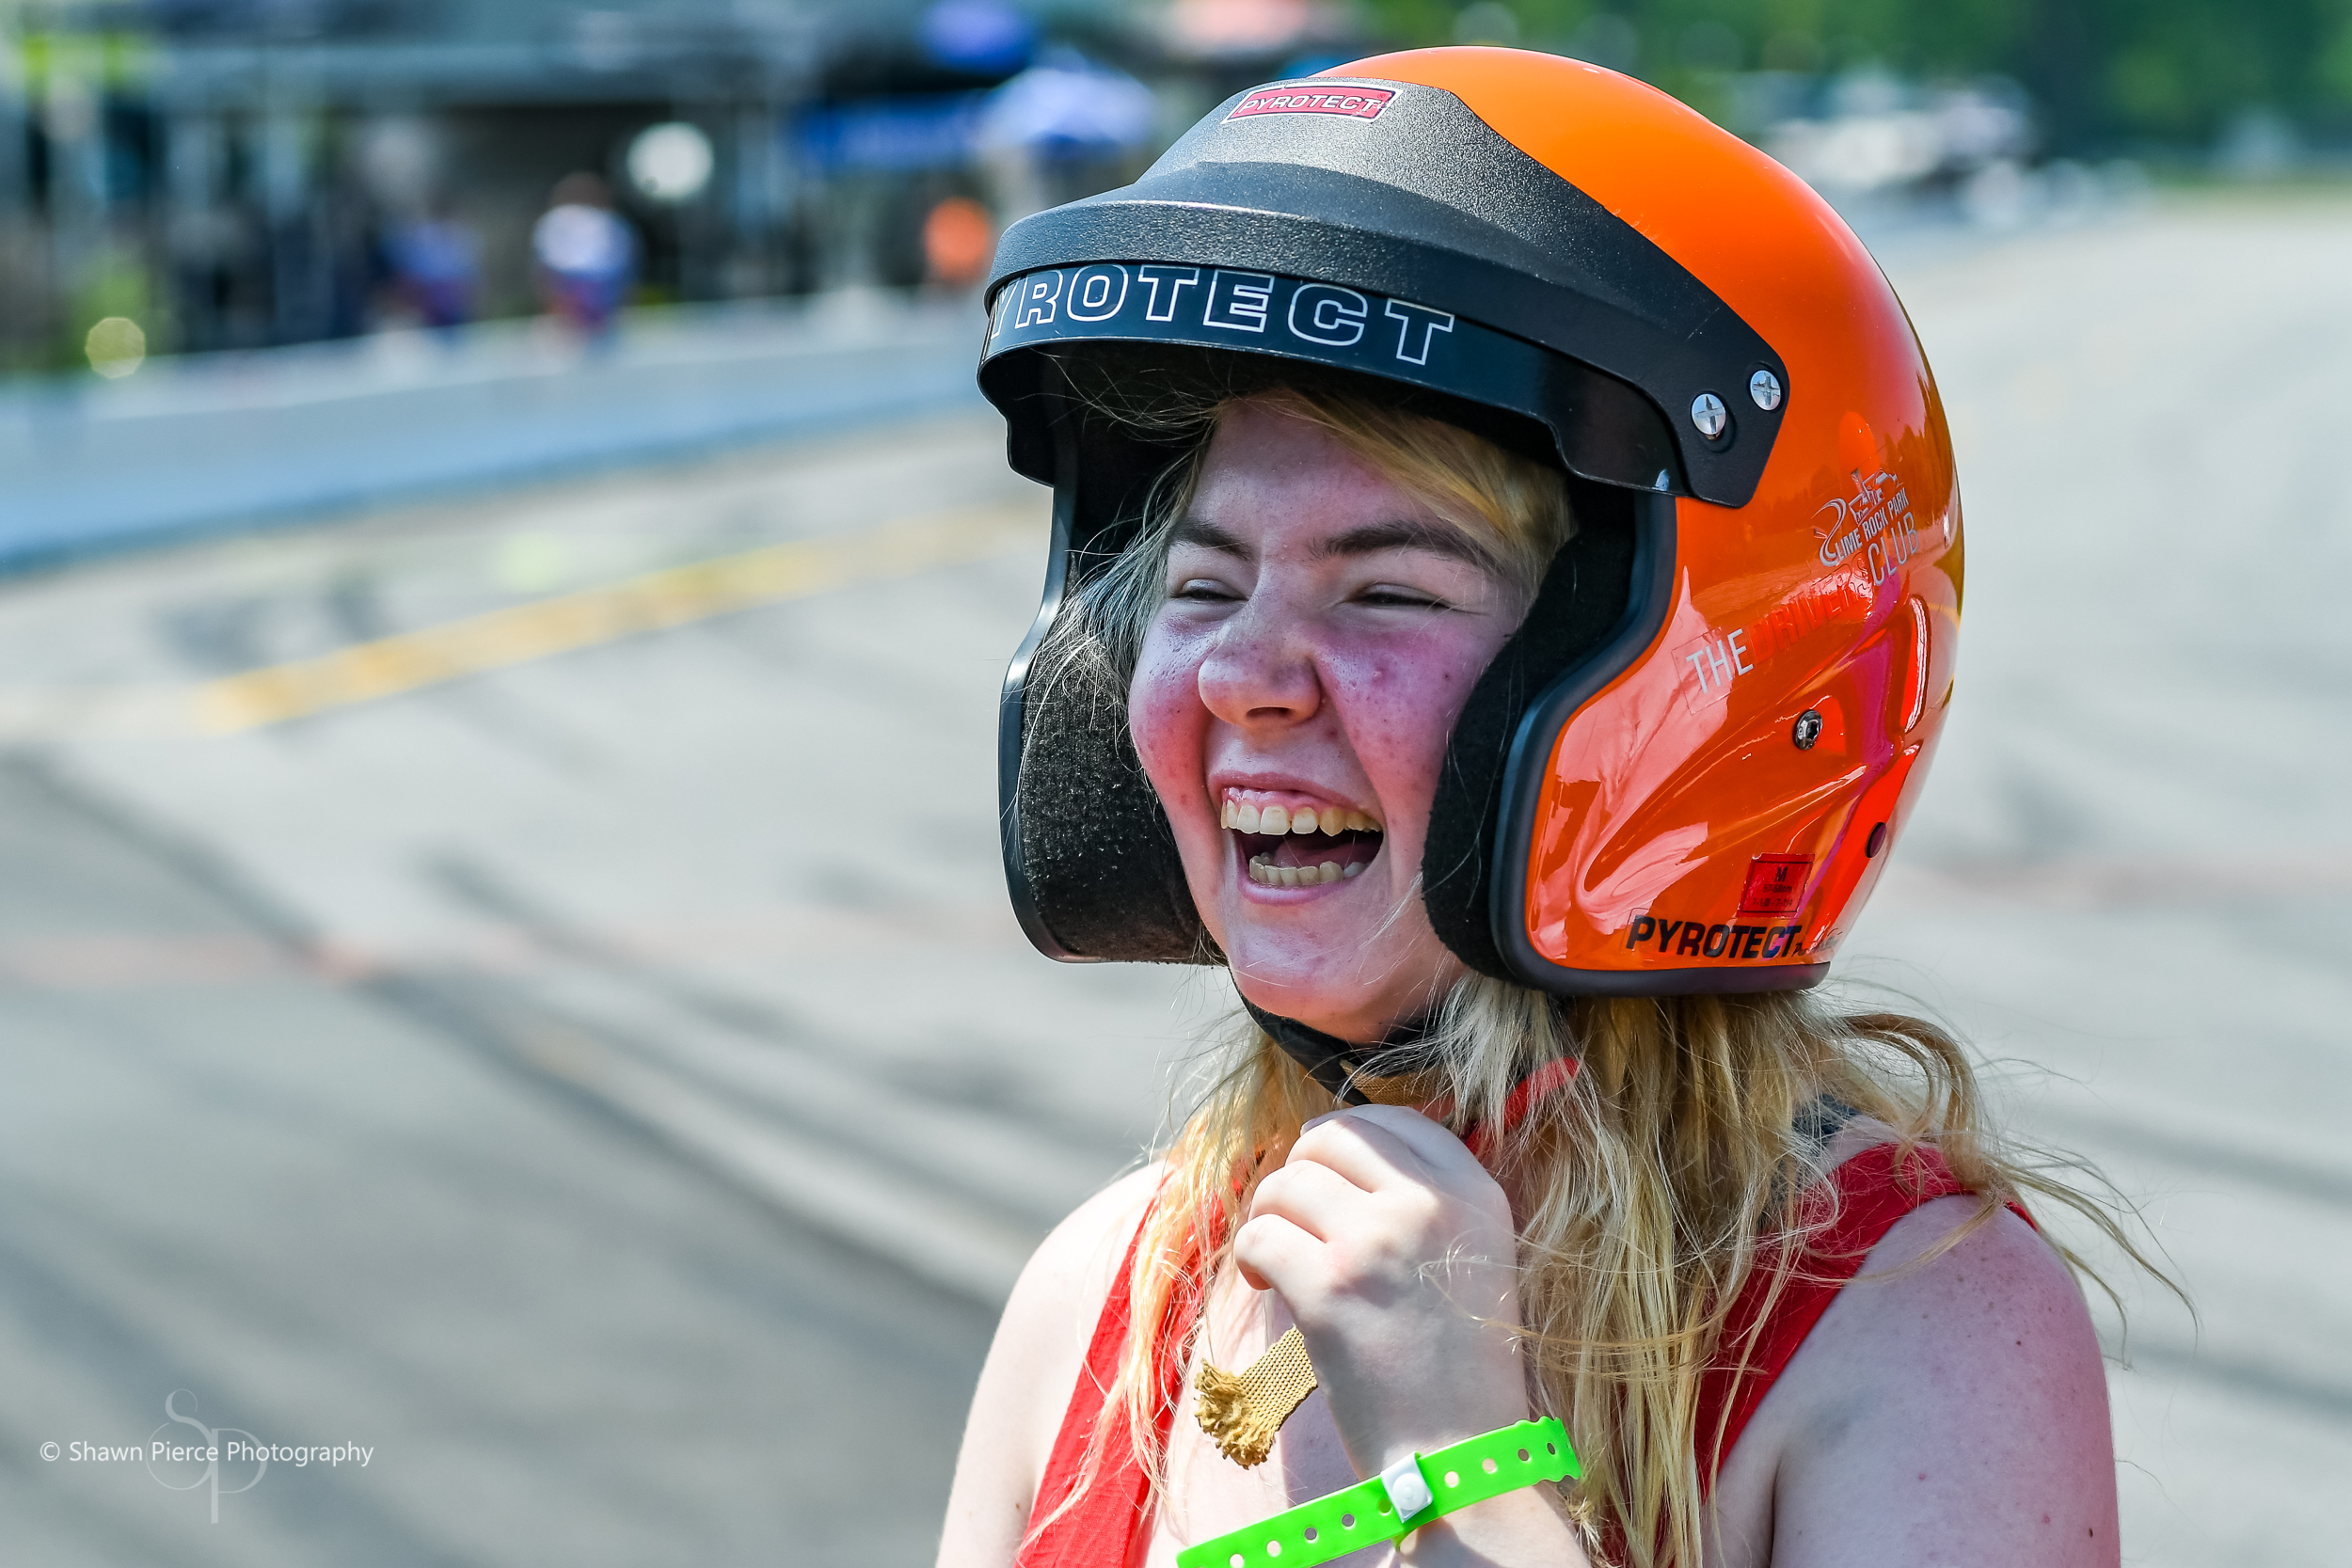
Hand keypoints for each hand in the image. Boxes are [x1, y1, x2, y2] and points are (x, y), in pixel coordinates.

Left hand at [1233, 1104, 1528, 1479]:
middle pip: (1332, 1137)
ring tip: (1279, 1258)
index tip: (1329, 1173)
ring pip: (1286, 1183)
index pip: (1397, 1119)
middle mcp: (1428, 1204)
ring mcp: (1375, 1241)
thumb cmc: (1461, 1371)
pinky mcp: (1327, 1287)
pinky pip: (1258, 1235)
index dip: (1349, 1137)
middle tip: (1295, 1217)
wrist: (1459, 1458)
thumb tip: (1338, 1153)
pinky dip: (1251, 1258)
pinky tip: (1266, 1286)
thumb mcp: (1478, 1261)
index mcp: (1475, 1194)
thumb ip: (1428, 1203)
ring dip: (1269, 1215)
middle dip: (1301, 1171)